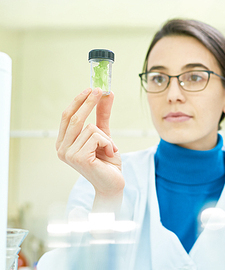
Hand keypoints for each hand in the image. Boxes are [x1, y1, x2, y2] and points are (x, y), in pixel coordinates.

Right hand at [56, 88, 124, 212]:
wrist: (113, 184)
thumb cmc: (107, 161)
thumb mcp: (105, 135)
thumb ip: (102, 115)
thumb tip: (106, 94)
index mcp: (64, 142)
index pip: (67, 117)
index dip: (78, 101)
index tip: (91, 89)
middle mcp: (62, 149)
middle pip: (75, 118)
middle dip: (89, 102)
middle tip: (101, 90)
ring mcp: (69, 154)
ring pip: (91, 128)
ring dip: (106, 137)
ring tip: (108, 150)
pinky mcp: (79, 158)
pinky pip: (97, 137)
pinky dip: (108, 143)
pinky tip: (108, 155)